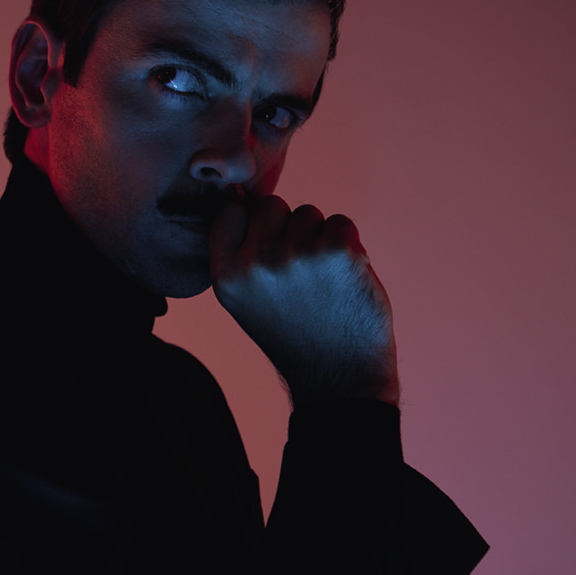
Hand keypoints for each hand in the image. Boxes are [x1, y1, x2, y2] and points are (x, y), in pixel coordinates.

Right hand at [209, 194, 399, 407]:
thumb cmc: (295, 334)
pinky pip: (341, 223)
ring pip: (309, 213)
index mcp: (227, 275)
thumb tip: (246, 198)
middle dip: (287, 228)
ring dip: (319, 239)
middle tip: (299, 271)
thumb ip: (241, 255)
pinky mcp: (337, 252)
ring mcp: (297, 255)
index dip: (252, 223)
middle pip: (271, 205)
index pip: (230, 212)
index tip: (267, 249)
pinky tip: (343, 281)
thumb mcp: (246, 301)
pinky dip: (348, 246)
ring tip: (322, 282)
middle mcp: (256, 263)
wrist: (338, 376)